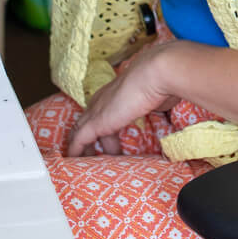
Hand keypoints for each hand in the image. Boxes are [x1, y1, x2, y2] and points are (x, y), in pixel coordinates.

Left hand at [66, 39, 180, 156]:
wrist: (154, 75)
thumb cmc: (159, 82)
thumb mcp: (156, 94)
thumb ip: (153, 101)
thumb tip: (162, 104)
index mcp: (115, 92)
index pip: (101, 111)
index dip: (104, 128)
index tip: (110, 142)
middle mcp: (102, 100)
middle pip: (88, 122)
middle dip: (93, 141)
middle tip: (99, 157)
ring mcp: (96, 111)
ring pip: (79, 131)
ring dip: (84, 148)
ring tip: (86, 163)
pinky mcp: (95, 123)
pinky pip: (79, 141)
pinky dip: (76, 151)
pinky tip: (75, 162)